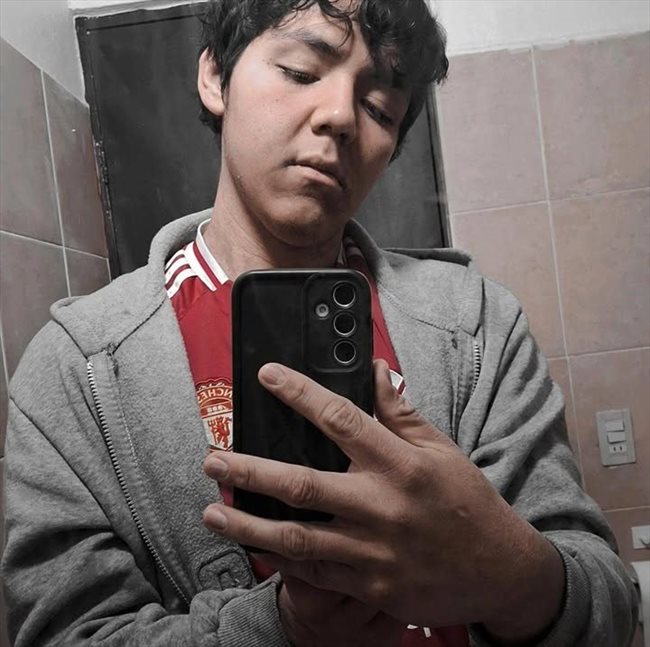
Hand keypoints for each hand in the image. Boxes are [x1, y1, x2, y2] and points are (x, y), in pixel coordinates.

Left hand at [203, 360, 563, 639]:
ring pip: (296, 536)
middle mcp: (382, 505)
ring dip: (247, 523)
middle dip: (250, 469)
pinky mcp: (370, 584)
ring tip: (212, 511)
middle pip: (301, 483)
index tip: (268, 377)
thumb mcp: (441, 449)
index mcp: (401, 464)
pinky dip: (280, 558)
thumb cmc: (469, 503)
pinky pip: (314, 570)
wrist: (499, 571)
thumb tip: (376, 372)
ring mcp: (373, 550)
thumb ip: (400, 412)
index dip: (299, 393)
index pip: (340, 418)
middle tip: (214, 459)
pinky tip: (253, 545)